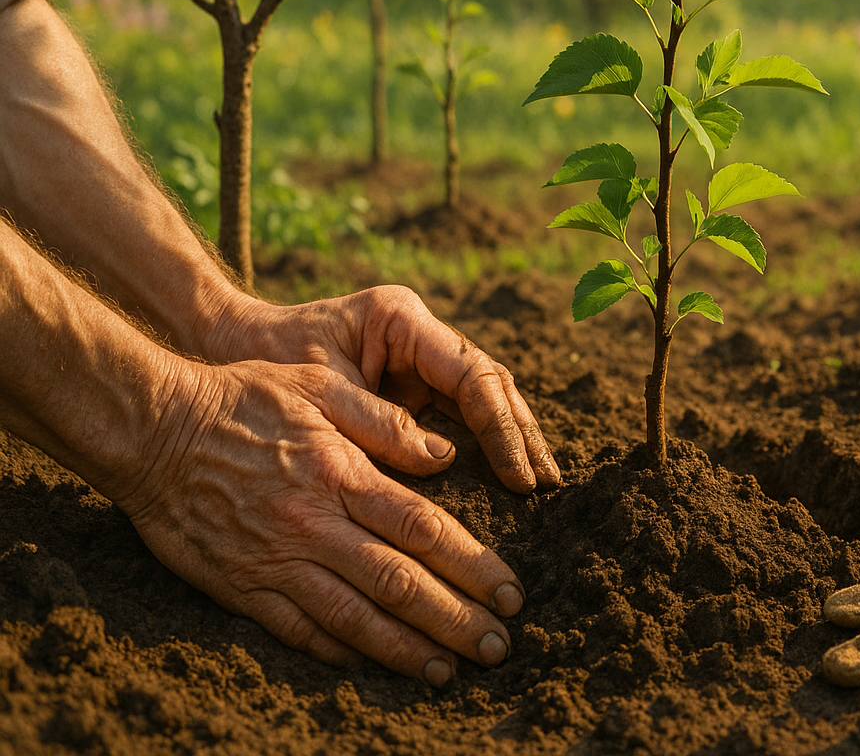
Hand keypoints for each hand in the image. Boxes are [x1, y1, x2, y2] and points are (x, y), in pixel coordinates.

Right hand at [115, 357, 524, 684]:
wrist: (150, 428)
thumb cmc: (242, 398)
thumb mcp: (320, 386)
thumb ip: (386, 422)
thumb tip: (447, 454)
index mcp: (341, 475)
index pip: (424, 529)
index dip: (473, 565)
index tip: (510, 592)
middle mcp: (314, 526)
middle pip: (400, 583)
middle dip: (455, 619)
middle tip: (498, 647)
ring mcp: (275, 561)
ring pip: (354, 618)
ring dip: (406, 649)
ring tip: (447, 671)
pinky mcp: (240, 586)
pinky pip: (298, 630)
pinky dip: (340, 651)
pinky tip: (374, 664)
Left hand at [210, 286, 559, 491]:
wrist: (224, 344)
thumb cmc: (263, 358)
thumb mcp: (317, 390)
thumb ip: (377, 420)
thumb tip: (443, 461)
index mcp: (402, 319)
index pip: (471, 373)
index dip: (500, 427)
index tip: (517, 475)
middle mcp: (420, 335)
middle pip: (490, 384)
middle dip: (521, 434)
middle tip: (546, 484)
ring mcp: (419, 359)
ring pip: (484, 399)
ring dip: (512, 441)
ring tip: (539, 485)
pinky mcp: (411, 386)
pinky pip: (459, 416)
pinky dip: (484, 447)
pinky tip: (507, 479)